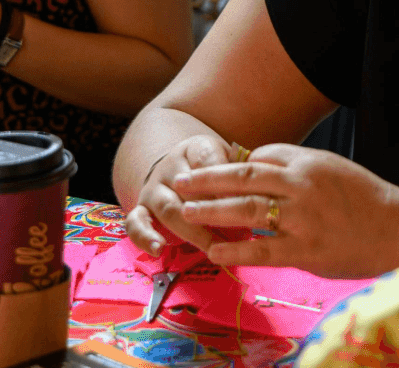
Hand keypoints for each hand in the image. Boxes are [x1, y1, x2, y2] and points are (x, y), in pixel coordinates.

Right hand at [125, 134, 235, 253]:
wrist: (177, 166)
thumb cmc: (213, 168)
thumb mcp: (229, 162)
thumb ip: (242, 177)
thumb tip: (263, 199)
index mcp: (197, 148)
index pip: (209, 161)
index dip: (226, 181)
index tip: (245, 199)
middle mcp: (171, 167)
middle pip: (188, 188)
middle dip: (212, 211)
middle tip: (237, 231)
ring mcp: (153, 188)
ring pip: (167, 208)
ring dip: (190, 230)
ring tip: (209, 247)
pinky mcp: (140, 208)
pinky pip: (134, 222)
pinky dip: (145, 237)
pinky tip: (159, 249)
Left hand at [173, 144, 398, 280]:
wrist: (397, 226)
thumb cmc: (363, 197)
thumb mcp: (330, 169)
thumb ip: (295, 169)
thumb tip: (257, 165)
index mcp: (308, 162)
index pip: (260, 157)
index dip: (233, 165)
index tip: (214, 174)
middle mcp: (302, 185)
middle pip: (244, 177)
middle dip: (207, 179)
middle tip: (180, 181)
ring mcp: (303, 218)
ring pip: (247, 210)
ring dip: (212, 210)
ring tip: (187, 212)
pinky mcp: (306, 249)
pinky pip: (263, 249)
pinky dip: (237, 250)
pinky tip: (216, 252)